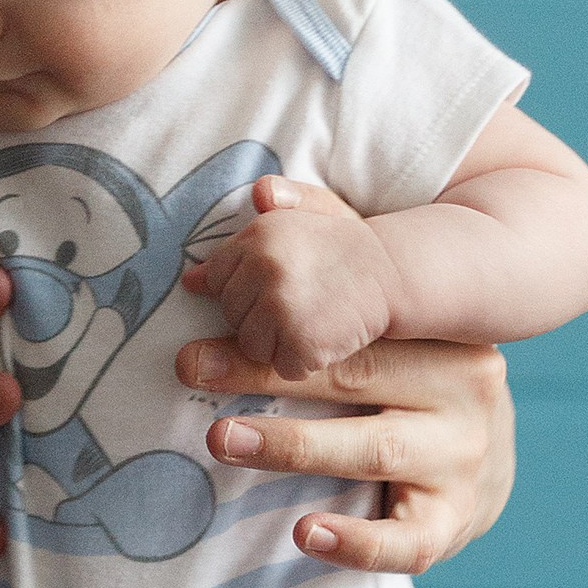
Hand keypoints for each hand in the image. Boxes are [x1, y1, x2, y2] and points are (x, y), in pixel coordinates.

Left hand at [177, 194, 514, 577]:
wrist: (485, 464)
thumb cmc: (414, 375)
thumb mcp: (387, 315)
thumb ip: (331, 251)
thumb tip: (259, 196)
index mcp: (443, 333)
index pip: (358, 321)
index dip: (280, 316)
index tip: (204, 313)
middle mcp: (465, 391)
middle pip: (357, 377)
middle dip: (267, 372)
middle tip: (192, 367)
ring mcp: (464, 461)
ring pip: (375, 452)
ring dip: (293, 445)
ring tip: (221, 438)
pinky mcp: (452, 524)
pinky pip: (405, 540)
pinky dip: (356, 539)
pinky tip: (304, 532)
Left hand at [184, 173, 397, 378]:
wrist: (395, 273)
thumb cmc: (346, 248)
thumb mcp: (302, 219)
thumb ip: (242, 244)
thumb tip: (191, 279)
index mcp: (257, 235)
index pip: (218, 276)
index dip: (246, 288)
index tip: (278, 286)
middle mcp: (264, 267)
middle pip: (231, 314)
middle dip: (260, 316)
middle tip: (301, 304)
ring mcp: (281, 307)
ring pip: (251, 346)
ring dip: (278, 343)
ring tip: (311, 322)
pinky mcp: (301, 343)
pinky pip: (282, 368)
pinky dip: (302, 363)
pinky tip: (324, 341)